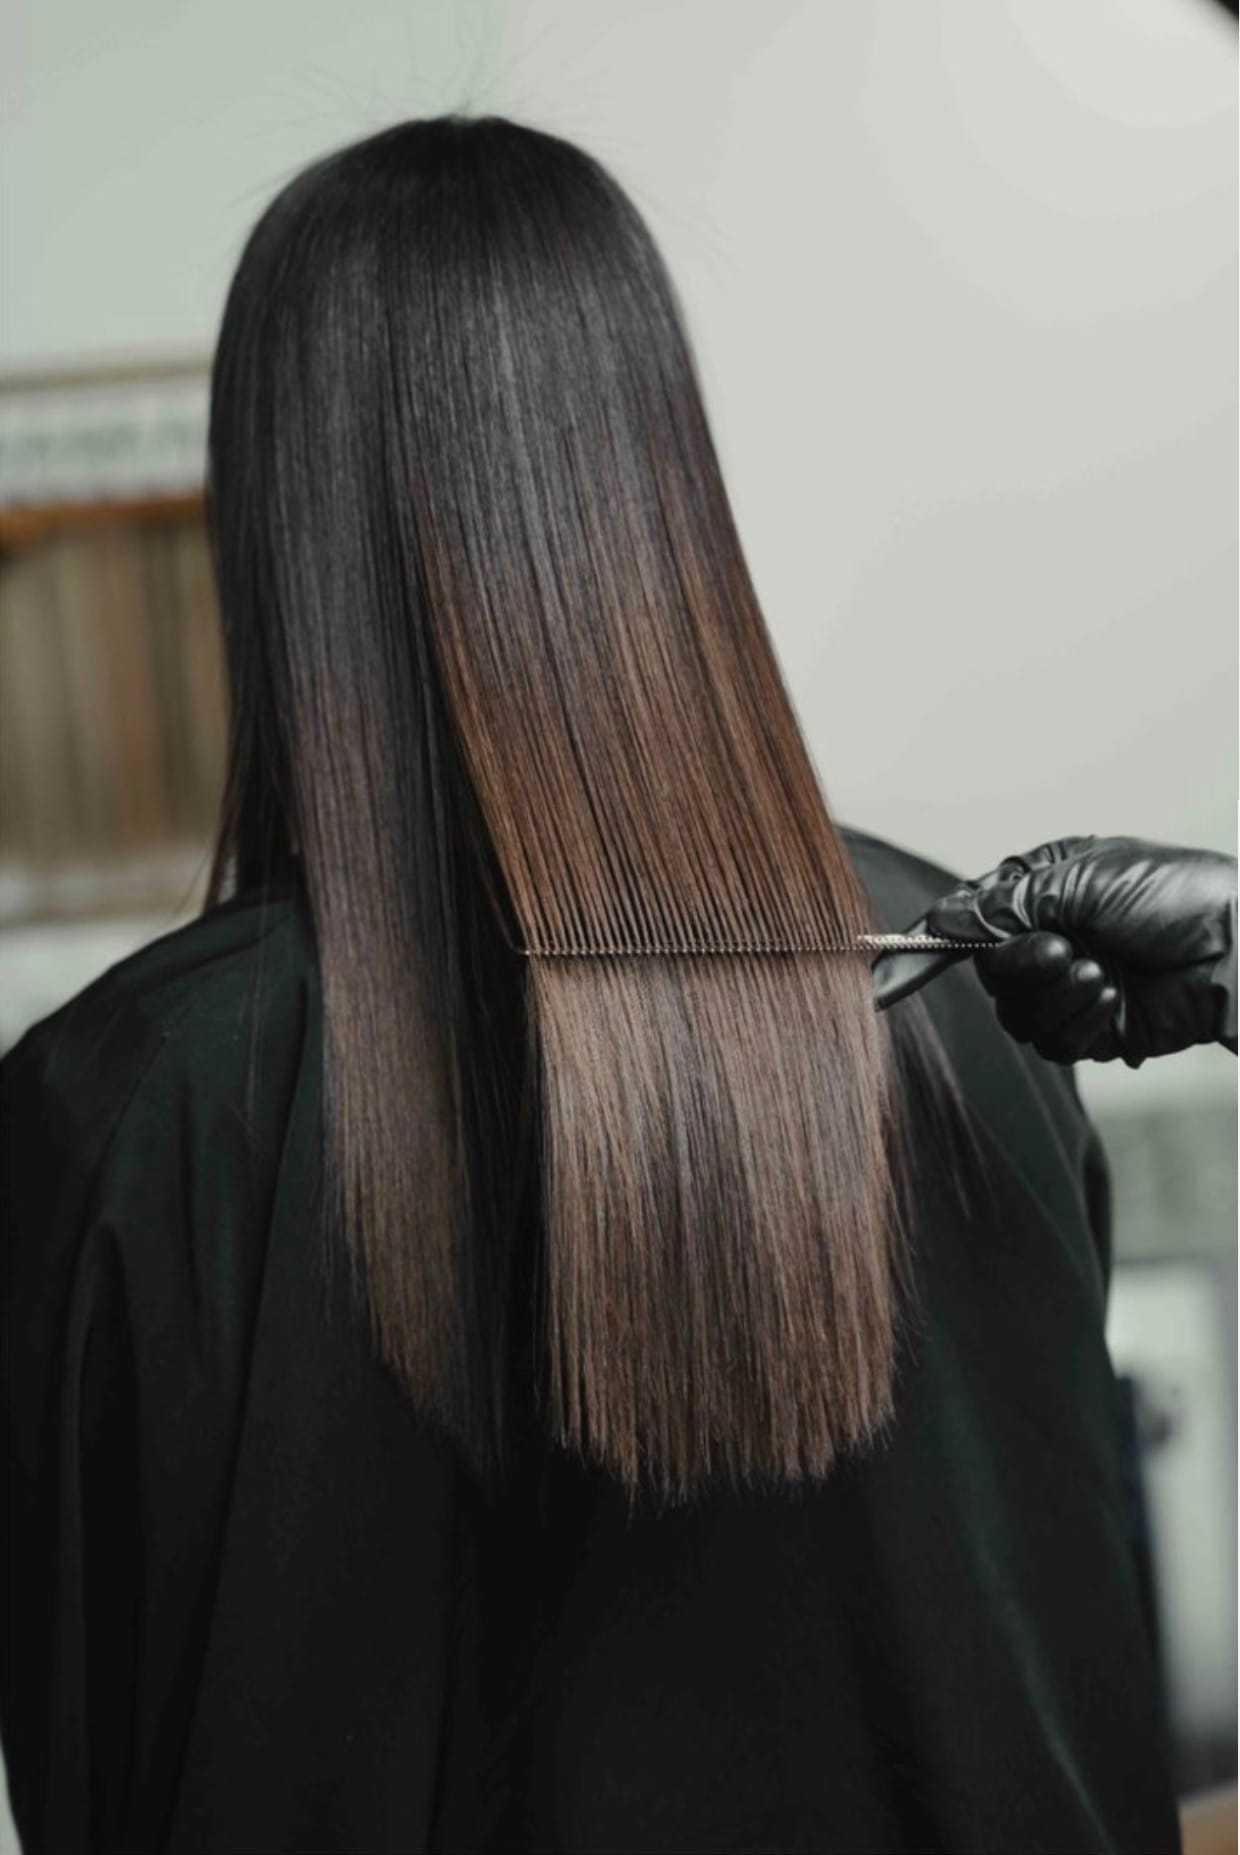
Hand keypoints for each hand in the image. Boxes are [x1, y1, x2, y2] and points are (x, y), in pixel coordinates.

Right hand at [919, 834, 1236, 1066]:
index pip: (968, 919)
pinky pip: (1053, 1043)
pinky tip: (1114, 997)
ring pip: (1016, 1014)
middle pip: (987, 973)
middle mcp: (1049, 937)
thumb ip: (1004, 903)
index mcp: (1042, 888)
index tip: (886, 981)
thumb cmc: (1172, 896)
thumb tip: (942, 919)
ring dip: (1057, 995)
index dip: (926, 948)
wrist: (1237, 945)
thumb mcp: (1080, 879)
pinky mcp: (1093, 1029)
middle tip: (1064, 948)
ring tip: (1103, 972)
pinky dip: (1079, 1021)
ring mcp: (1070, 986)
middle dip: (1020, 965)